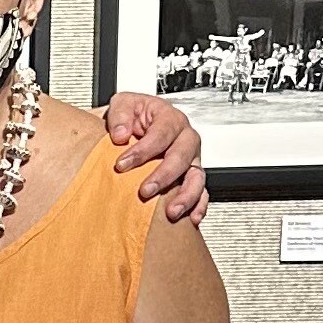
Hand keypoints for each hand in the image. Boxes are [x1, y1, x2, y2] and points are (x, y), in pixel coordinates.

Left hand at [103, 92, 209, 226]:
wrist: (132, 126)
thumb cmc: (131, 116)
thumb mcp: (122, 104)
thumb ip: (120, 114)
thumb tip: (121, 134)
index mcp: (170, 118)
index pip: (161, 133)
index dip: (143, 151)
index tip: (122, 164)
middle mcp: (184, 138)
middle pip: (182, 156)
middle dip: (164, 175)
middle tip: (145, 190)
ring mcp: (191, 158)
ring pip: (197, 176)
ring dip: (186, 195)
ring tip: (171, 211)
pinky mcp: (191, 175)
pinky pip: (201, 192)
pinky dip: (198, 205)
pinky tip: (190, 218)